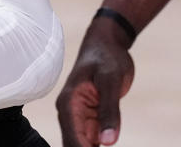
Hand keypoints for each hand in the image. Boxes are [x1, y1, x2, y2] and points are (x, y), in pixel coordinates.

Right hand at [56, 19, 134, 145]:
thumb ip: (109, 112)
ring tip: (109, 143)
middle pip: (74, 145)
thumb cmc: (106, 57)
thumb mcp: (111, 81)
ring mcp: (80, 115)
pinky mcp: (92, 117)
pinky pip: (93, 139)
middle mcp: (70, 112)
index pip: (73, 140)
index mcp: (69, 103)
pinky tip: (109, 143)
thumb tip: (108, 143)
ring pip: (83, 144)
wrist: (107, 44)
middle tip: (107, 145)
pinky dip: (101, 145)